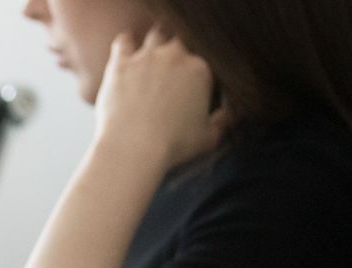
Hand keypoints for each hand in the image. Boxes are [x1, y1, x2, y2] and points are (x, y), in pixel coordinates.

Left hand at [93, 29, 229, 169]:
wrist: (135, 147)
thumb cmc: (173, 145)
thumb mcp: (209, 138)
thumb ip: (223, 121)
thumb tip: (229, 115)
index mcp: (200, 70)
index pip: (203, 59)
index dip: (196, 72)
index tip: (189, 86)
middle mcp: (175, 57)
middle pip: (180, 44)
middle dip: (177, 55)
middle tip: (170, 75)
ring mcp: (147, 57)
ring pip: (156, 36)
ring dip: (155, 46)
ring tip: (151, 63)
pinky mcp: (122, 63)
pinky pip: (124, 41)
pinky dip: (126, 45)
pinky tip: (128, 56)